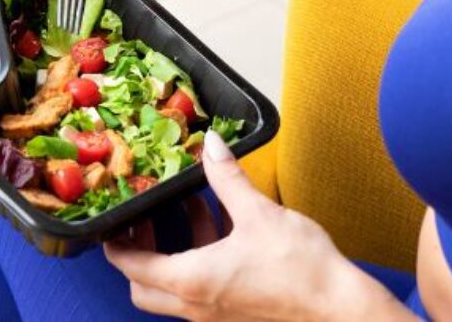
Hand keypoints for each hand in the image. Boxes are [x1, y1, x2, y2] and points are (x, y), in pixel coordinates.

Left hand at [105, 130, 394, 320]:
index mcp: (193, 281)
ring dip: (174, 250)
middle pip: (146, 288)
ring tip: (188, 207)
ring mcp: (217, 315)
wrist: (340, 310)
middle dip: (138, 253)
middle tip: (145, 218)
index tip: (111, 222)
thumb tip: (210, 146)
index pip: (133, 267)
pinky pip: (203, 287)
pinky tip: (223, 225)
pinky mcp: (237, 313)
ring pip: (175, 288)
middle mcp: (197, 306)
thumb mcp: (259, 213)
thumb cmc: (300, 269)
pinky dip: (201, 257)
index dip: (116, 244)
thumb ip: (228, 178)